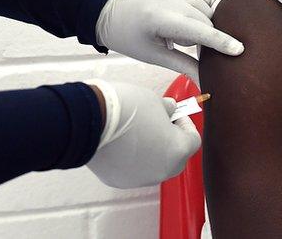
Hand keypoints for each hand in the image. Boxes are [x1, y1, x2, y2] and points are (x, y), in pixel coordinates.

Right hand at [86, 80, 200, 188]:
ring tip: (137, 131)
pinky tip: (121, 142)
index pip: (193, 140)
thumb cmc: (125, 108)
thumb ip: (167, 110)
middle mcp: (162, 171)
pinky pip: (134, 169)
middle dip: (171, 140)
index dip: (186, 124)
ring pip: (154, 166)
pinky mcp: (119, 181)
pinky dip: (132, 158)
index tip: (176, 114)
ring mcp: (140, 179)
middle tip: (160, 122)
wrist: (89, 120)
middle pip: (176, 157)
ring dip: (152, 151)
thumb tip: (170, 110)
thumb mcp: (154, 100)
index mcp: (177, 151)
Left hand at [95, 0, 243, 79]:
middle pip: (207, 21)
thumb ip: (185, 66)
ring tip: (178, 30)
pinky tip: (184, 17)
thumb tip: (206, 83)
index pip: (199, 31)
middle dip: (203, 36)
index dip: (220, 42)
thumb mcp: (155, 56)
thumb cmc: (132, 39)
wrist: (113, 15)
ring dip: (202, 23)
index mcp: (161, 18)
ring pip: (208, 9)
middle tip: (180, 43)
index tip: (239, 49)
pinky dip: (200, 9)